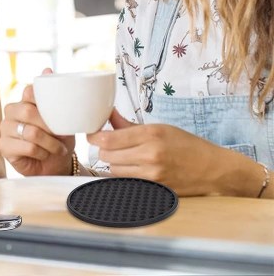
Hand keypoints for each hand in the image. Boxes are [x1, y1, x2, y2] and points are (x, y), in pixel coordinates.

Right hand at [0, 82, 72, 175]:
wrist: (57, 164)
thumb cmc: (58, 138)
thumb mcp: (61, 116)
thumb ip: (53, 95)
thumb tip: (47, 69)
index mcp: (23, 100)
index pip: (29, 92)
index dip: (44, 103)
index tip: (58, 116)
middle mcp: (11, 111)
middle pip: (27, 111)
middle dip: (49, 126)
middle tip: (61, 136)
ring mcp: (5, 128)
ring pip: (29, 131)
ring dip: (49, 143)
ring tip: (58, 149)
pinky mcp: (3, 146)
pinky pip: (26, 146)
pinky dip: (41, 153)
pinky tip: (44, 155)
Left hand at [88, 108, 224, 195]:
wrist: (214, 170)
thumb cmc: (187, 145)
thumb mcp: (159, 128)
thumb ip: (129, 125)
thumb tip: (107, 115)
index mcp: (151, 134)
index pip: (109, 139)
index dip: (94, 136)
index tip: (91, 134)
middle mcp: (150, 155)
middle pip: (107, 155)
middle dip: (104, 149)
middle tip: (110, 145)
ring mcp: (153, 175)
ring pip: (113, 170)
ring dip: (113, 164)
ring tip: (125, 157)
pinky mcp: (155, 190)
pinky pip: (126, 183)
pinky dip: (123, 176)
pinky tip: (131, 169)